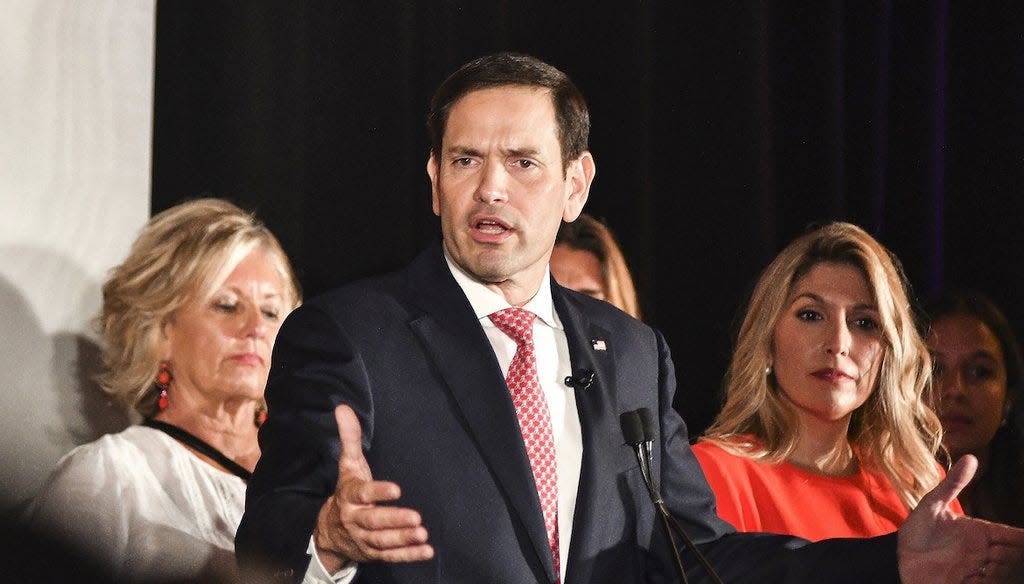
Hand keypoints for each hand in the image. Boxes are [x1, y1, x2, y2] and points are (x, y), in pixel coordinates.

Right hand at [313, 404, 433, 572]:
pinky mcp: (373, 553)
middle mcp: (355, 519)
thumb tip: (342, 407)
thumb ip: (349, 438)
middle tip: (416, 517)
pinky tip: (426, 550)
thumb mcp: (347, 466)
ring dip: (402, 539)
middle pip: (374, 521)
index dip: (378, 492)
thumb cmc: (346, 492)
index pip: (362, 494)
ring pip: (383, 541)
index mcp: (349, 496)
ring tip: (422, 533)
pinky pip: (391, 556)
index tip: (396, 489)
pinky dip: (408, 556)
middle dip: (394, 520)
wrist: (329, 532)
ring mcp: (364, 538)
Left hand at [898, 455, 1023, 582]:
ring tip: (988, 567)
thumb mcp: (932, 504)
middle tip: (994, 554)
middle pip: (1014, 555)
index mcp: (979, 531)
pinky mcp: (966, 582)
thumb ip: (952, 484)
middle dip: (1012, 556)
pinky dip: (988, 582)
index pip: (1011, 535)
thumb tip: (970, 457)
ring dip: (1002, 571)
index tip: (1022, 540)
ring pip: (1005, 573)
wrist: (897, 556)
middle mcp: (982, 551)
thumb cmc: (916, 529)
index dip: (1020, 538)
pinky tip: (977, 578)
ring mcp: (976, 569)